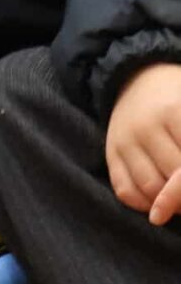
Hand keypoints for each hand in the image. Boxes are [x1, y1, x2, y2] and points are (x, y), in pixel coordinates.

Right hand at [109, 61, 180, 222]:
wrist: (139, 79)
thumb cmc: (179, 100)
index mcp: (175, 112)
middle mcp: (146, 126)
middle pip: (172, 179)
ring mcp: (125, 139)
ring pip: (149, 188)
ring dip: (168, 204)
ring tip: (179, 202)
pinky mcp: (110, 151)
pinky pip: (124, 190)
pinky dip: (142, 203)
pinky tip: (157, 201)